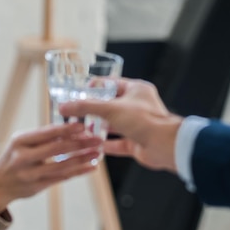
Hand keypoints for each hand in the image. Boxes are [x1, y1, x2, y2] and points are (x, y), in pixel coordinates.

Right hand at [0, 122, 101, 211]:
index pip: (47, 133)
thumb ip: (42, 138)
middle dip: (79, 143)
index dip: (67, 129)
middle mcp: (24, 157)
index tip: (83, 125)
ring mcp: (30, 174)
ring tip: (97, 152)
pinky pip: (62, 178)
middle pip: (57, 149)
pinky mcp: (37, 187)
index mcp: (20, 141)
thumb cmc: (14, 158)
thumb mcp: (21, 143)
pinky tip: (90, 167)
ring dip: (82, 159)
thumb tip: (71, 129)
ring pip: (62, 166)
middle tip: (96, 139)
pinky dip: (78, 172)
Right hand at [59, 78, 182, 171]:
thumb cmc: (146, 121)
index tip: (77, 94)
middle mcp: (138, 106)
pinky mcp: (136, 142)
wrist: (165, 146)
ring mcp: (137, 125)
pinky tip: (93, 146)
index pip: (110, 84)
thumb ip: (86, 107)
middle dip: (93, 111)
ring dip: (98, 128)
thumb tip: (65, 106)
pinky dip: (106, 145)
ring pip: (113, 125)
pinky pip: (117, 143)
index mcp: (136, 90)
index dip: (94, 88)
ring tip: (80, 130)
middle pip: (110, 106)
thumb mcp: (110, 109)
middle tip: (76, 114)